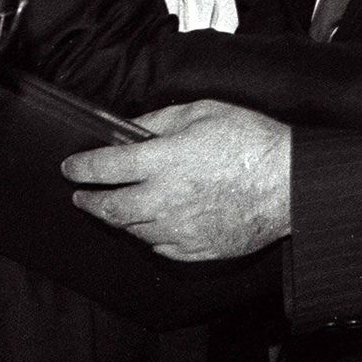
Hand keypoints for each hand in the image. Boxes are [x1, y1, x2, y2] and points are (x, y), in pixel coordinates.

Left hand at [60, 100, 290, 260]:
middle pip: (109, 208)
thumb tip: (134, 127)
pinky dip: (150, 237)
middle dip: (89, 202)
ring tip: (116, 210)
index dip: (80, 168)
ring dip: (120, 219)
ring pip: (133, 230)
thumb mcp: (203, 111)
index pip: (103, 167)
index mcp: (160, 161)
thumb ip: (161, 119)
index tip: (70, 169)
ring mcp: (178, 229)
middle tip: (81, 197)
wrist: (290, 184)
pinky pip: (161, 248)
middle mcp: (162, 199)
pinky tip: (152, 227)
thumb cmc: (252, 142)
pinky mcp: (196, 250)